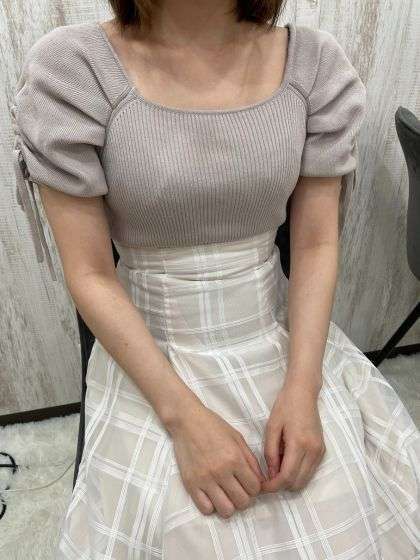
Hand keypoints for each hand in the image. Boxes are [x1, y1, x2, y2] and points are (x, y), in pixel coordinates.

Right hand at [170, 405, 266, 517]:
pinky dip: (212, 505)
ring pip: (226, 510)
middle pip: (242, 502)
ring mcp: (205, 479)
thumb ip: (251, 460)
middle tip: (238, 489)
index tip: (248, 483)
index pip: (255, 488)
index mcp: (235, 458)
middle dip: (244, 497)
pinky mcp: (190, 484)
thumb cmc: (213, 426)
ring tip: (226, 494)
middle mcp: (221, 471)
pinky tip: (211, 494)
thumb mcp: (237, 438)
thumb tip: (260, 481)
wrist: (186, 421)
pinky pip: (206, 509)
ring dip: (229, 505)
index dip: (255, 488)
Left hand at [260, 378, 324, 493]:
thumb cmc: (285, 406)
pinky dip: (297, 474)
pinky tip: (286, 463)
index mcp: (299, 444)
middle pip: (297, 483)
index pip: (286, 477)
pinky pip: (310, 472)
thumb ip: (270, 452)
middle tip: (266, 480)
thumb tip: (271, 474)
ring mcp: (320, 452)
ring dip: (289, 481)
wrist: (304, 393)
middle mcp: (313, 451)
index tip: (261, 487)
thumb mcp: (271, 427)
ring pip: (304, 480)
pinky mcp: (322, 451)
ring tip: (275, 470)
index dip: (273, 486)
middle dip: (280, 486)